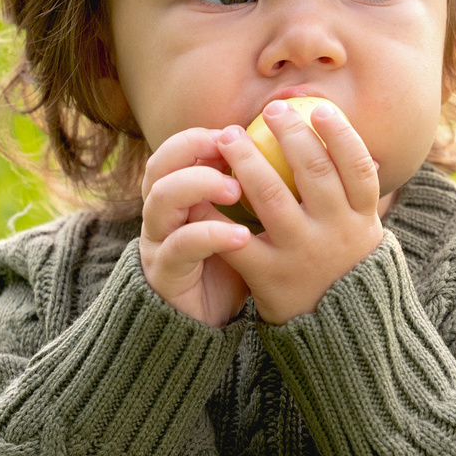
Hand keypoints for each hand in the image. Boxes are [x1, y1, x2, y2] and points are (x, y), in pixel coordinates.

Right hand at [138, 129, 254, 326]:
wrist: (205, 325)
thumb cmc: (229, 267)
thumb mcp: (240, 224)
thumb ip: (251, 192)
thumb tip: (296, 154)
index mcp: (176, 197)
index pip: (175, 152)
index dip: (199, 137)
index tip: (234, 130)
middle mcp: (160, 214)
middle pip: (159, 166)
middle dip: (192, 150)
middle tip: (229, 147)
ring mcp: (159, 242)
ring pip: (163, 199)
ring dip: (200, 185)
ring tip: (237, 188)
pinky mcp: (166, 273)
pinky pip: (182, 246)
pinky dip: (211, 235)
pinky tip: (242, 234)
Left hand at [217, 99, 384, 323]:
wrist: (340, 333)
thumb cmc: (345, 269)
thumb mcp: (364, 232)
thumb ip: (356, 190)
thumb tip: (349, 137)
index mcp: (361, 218)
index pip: (356, 167)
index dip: (340, 134)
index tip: (318, 109)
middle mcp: (335, 232)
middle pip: (312, 172)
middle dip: (289, 135)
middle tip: (269, 110)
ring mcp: (302, 253)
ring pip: (271, 197)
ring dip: (247, 161)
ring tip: (229, 136)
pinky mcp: (270, 276)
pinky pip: (237, 238)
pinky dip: (217, 213)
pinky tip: (202, 191)